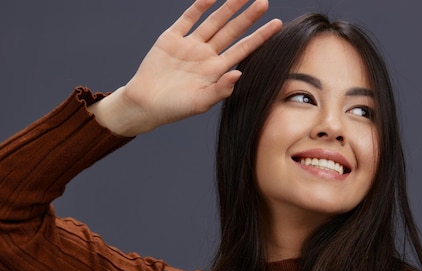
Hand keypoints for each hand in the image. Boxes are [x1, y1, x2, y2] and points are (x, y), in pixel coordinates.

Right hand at [90, 0, 281, 136]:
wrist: (144, 104)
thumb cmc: (173, 108)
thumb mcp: (200, 103)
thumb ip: (220, 89)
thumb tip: (239, 73)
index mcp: (215, 70)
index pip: (242, 49)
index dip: (260, 36)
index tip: (277, 24)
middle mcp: (205, 55)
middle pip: (231, 31)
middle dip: (248, 17)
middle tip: (264, 2)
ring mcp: (189, 45)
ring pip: (213, 22)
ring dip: (228, 8)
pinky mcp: (171, 38)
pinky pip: (188, 18)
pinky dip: (199, 6)